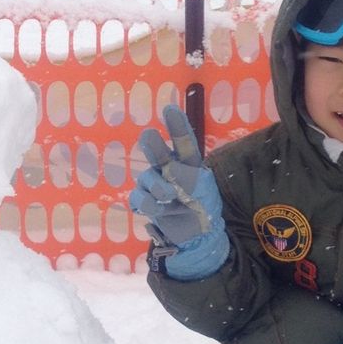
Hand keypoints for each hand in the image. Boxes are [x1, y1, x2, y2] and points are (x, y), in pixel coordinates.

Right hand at [128, 104, 228, 280]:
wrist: (198, 235)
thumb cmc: (204, 206)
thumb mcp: (203, 190)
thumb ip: (187, 178)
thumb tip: (168, 170)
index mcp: (187, 161)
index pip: (182, 141)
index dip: (176, 125)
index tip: (169, 109)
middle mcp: (168, 167)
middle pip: (156, 151)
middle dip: (152, 143)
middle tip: (148, 135)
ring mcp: (153, 184)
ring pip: (146, 177)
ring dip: (158, 188)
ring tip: (170, 198)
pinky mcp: (144, 202)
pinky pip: (137, 198)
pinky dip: (147, 204)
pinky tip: (157, 210)